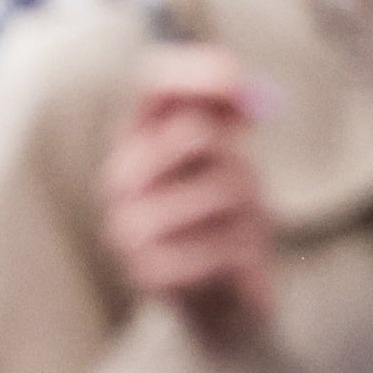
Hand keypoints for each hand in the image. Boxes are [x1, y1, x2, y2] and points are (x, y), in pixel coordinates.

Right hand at [99, 44, 275, 352]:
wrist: (218, 299)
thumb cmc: (221, 213)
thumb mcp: (224, 153)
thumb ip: (228, 111)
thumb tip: (254, 93)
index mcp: (133, 134)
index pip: (154, 81)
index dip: (202, 73)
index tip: (246, 83)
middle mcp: (118, 175)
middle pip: (195, 131)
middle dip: (236, 157)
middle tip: (244, 184)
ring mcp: (127, 226)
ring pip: (223, 186)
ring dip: (250, 208)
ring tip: (237, 229)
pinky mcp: (150, 273)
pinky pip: (226, 242)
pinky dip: (248, 250)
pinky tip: (234, 264)